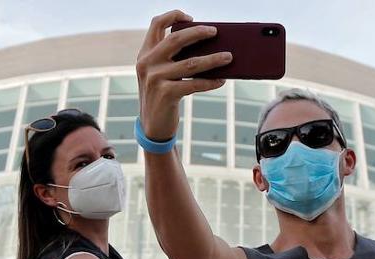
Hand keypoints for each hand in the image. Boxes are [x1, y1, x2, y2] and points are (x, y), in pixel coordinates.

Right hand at [136, 11, 229, 140]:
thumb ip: (171, 58)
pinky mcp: (165, 94)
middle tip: (216, 32)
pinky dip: (210, 82)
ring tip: (229, 57)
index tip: (190, 17)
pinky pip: (194, 84)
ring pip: (191, 63)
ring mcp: (155, 78)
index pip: (156, 24)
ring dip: (213, 59)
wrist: (152, 126)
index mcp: (145, 53)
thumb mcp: (159, 73)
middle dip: (199, 33)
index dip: (173, 15)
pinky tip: (221, 80)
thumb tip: (206, 45)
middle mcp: (147, 63)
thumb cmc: (162, 96)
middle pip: (176, 39)